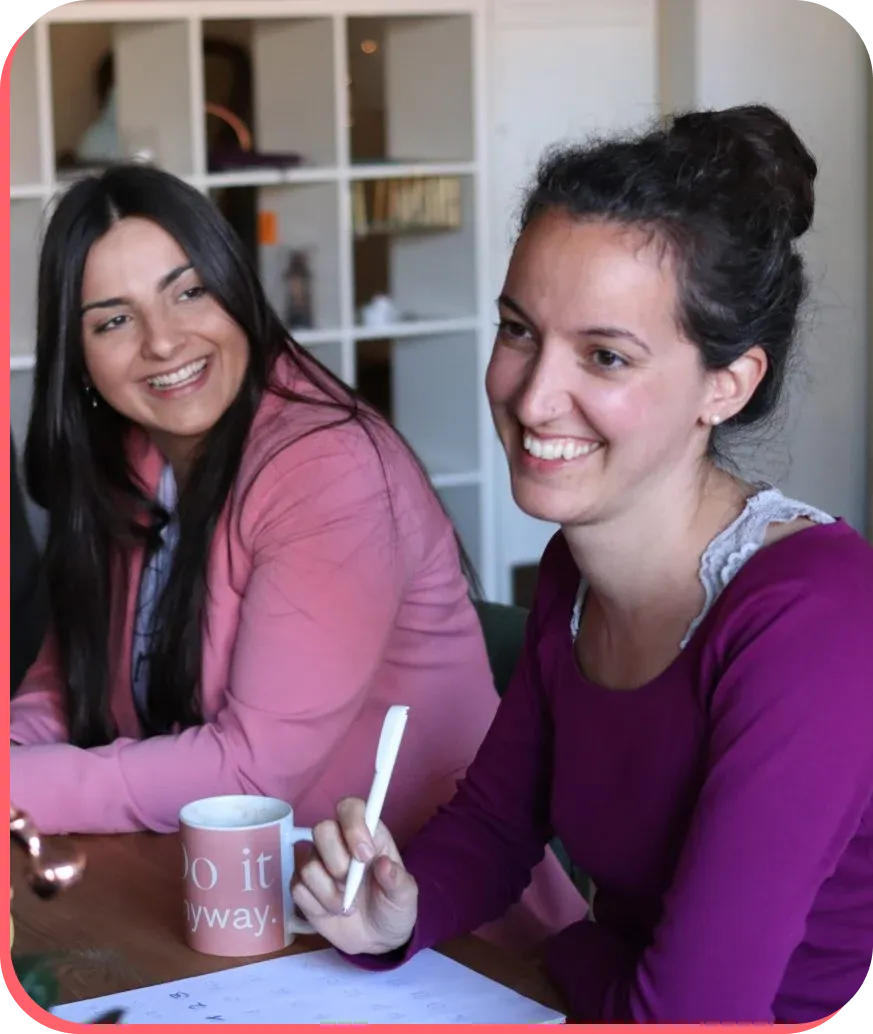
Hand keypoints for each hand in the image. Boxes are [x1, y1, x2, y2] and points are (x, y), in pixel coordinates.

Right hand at [292, 797, 417, 956]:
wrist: (375, 940)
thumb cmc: (392, 907)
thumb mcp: (404, 896)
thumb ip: (397, 880)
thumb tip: (385, 864)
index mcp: (367, 834)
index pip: (350, 808)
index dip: (353, 825)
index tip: (365, 856)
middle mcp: (338, 842)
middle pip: (321, 829)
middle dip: (337, 862)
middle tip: (352, 886)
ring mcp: (318, 862)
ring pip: (307, 863)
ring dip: (328, 892)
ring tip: (348, 906)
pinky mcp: (302, 886)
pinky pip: (298, 888)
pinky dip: (317, 905)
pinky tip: (332, 911)